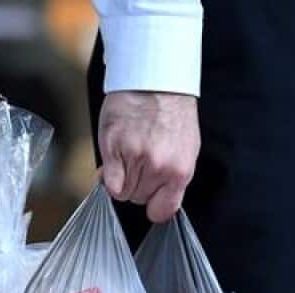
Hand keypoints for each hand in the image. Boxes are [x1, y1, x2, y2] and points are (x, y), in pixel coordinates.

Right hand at [98, 91, 199, 222]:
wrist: (155, 81)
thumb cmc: (172, 112)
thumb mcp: (186, 148)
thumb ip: (170, 176)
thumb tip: (151, 196)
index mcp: (181, 170)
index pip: (163, 211)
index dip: (153, 205)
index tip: (150, 199)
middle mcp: (159, 167)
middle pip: (139, 198)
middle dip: (137, 184)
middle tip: (140, 160)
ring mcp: (136, 158)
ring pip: (122, 191)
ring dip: (122, 177)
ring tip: (129, 152)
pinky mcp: (114, 147)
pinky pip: (108, 182)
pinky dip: (108, 176)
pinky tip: (115, 160)